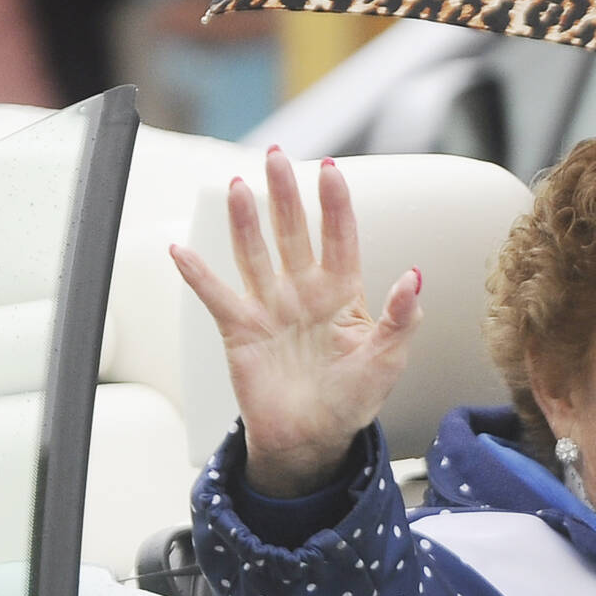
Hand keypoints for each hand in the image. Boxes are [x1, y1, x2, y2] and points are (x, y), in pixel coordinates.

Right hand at [171, 147, 422, 496]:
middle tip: (275, 156)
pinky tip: (182, 250)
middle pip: (293, 233)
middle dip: (285, 194)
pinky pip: (216, 297)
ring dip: (245, 221)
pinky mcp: (241, 331)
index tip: (330, 169)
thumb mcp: (388, 360)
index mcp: (343, 295)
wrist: (313, 439)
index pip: (340, 238)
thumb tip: (413, 277)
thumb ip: (401, 318)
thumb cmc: (353, 399)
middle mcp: (304, 293)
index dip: (334, 204)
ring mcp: (271, 308)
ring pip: (255, 253)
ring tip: (237, 185)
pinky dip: (198, 275)